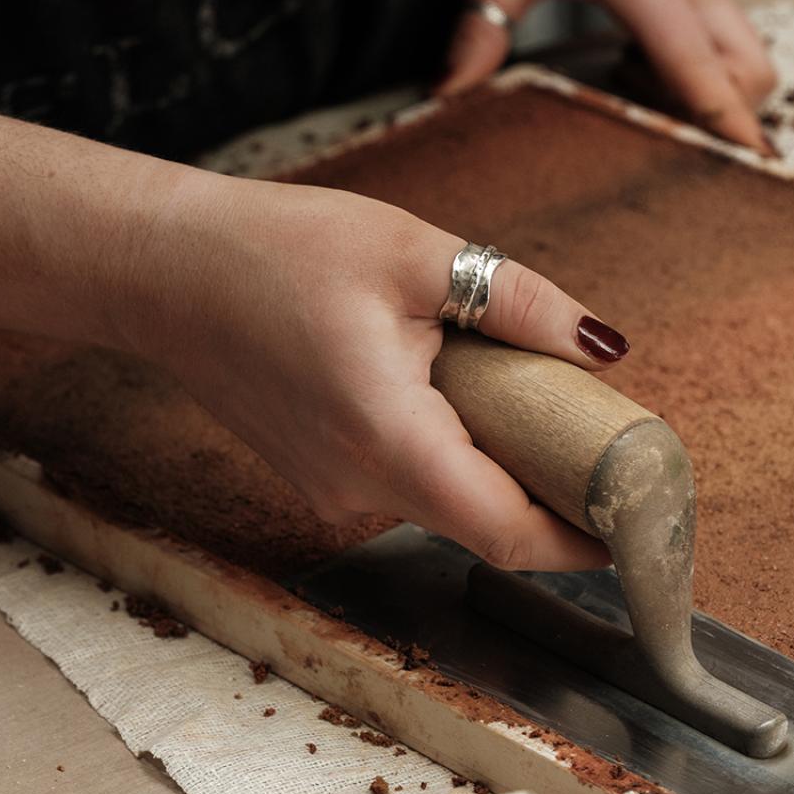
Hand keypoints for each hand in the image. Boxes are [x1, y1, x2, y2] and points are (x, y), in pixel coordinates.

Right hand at [128, 172, 628, 569]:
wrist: (163, 271)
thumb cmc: (275, 251)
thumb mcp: (415, 251)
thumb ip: (518, 302)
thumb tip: (602, 345)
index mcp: (392, 440)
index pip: (508, 532)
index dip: (580, 541)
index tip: (631, 525)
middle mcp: (360, 487)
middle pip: (485, 524)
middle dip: (552, 496)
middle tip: (604, 443)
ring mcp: (334, 491)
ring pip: (446, 502)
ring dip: (496, 464)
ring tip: (528, 394)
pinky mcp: (319, 478)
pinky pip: (406, 481)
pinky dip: (448, 451)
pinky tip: (454, 390)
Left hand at [436, 0, 775, 152]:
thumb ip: (477, 31)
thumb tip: (445, 96)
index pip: (703, 72)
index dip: (726, 128)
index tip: (748, 174)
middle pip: (754, 75)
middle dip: (730, 120)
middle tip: (663, 138)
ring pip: (750, 55)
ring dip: (717, 92)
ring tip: (636, 88)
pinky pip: (726, 36)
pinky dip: (702, 65)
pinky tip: (635, 61)